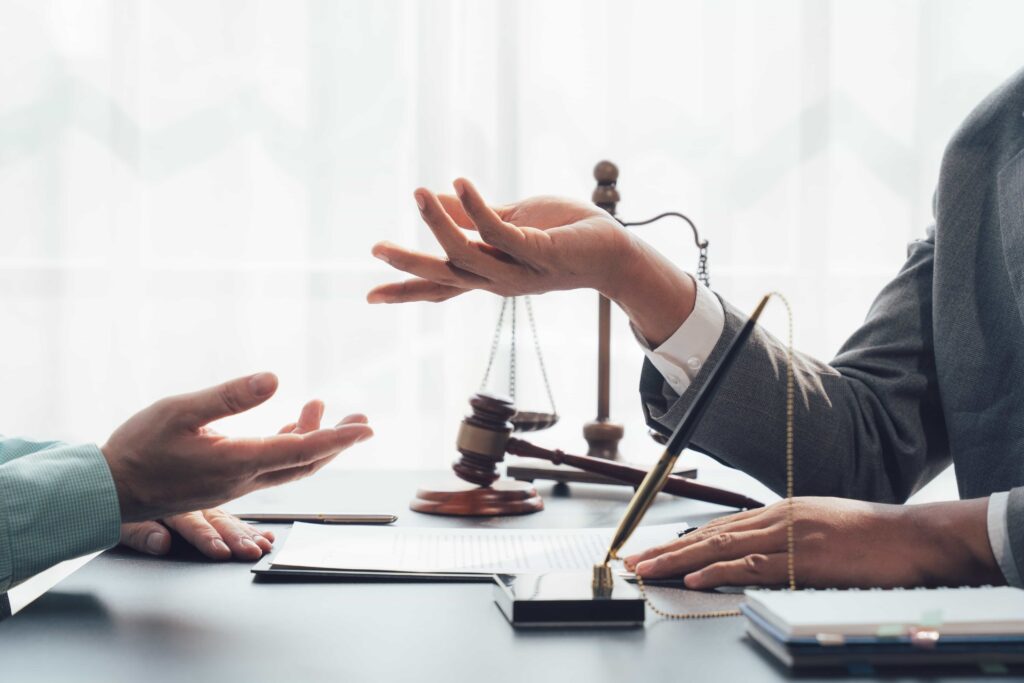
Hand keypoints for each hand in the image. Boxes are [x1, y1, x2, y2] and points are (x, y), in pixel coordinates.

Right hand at [102, 372, 372, 522]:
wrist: (112, 490)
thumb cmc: (140, 448)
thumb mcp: (180, 411)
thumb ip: (228, 397)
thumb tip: (275, 379)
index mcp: (238, 462)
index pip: (301, 451)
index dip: (338, 439)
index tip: (366, 428)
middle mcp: (246, 478)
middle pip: (306, 463)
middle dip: (339, 442)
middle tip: (364, 420)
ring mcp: (238, 484)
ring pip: (291, 466)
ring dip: (316, 441)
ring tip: (330, 408)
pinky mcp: (228, 482)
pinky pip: (272, 466)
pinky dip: (289, 444)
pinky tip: (292, 424)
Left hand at [119, 510, 273, 560]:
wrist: (118, 477)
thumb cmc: (118, 503)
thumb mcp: (121, 521)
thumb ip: (141, 534)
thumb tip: (162, 544)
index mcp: (169, 503)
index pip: (191, 522)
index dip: (206, 537)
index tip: (221, 551)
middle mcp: (191, 499)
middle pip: (217, 520)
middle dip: (236, 537)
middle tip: (252, 551)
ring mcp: (203, 501)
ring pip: (229, 518)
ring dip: (247, 533)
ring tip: (264, 544)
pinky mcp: (211, 505)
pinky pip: (233, 516)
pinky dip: (251, 526)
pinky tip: (266, 534)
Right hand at [367, 179, 695, 345]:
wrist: (616, 249)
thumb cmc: (566, 235)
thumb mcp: (513, 221)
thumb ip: (476, 217)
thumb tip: (438, 199)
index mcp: (490, 273)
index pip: (443, 285)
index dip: (408, 289)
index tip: (370, 296)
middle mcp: (499, 279)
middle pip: (446, 277)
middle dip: (410, 265)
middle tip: (376, 249)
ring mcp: (518, 270)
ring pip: (466, 255)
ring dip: (438, 224)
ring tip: (416, 192)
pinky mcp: (539, 253)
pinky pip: (500, 232)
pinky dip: (476, 208)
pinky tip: (459, 182)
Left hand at [623, 497, 1002, 588]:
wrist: (913, 538)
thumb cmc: (871, 537)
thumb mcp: (820, 528)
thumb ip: (786, 537)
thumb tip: (756, 552)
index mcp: (779, 512)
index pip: (718, 527)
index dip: (682, 540)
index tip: (653, 550)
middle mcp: (776, 519)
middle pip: (708, 534)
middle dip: (666, 549)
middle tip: (632, 560)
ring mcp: (788, 537)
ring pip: (719, 547)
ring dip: (678, 561)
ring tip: (646, 570)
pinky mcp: (803, 560)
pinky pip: (753, 566)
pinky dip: (718, 572)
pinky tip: (694, 579)